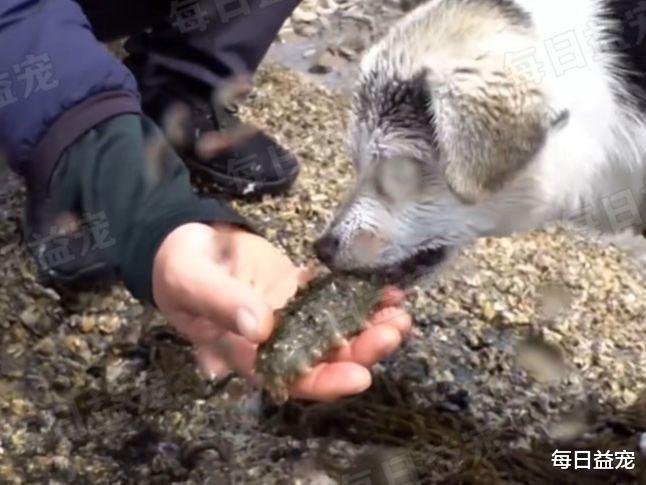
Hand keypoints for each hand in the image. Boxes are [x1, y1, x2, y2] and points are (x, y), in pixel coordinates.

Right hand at [152, 223, 411, 400]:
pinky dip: (359, 295)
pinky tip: (385, 287)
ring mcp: (291, 315)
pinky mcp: (299, 290)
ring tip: (400, 310)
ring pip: (337, 328)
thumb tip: (261, 326)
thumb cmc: (179, 268)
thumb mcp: (191, 282)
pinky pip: (334, 297)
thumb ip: (221, 303)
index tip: (362, 375)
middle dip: (363, 348)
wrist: (186, 242)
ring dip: (371, 323)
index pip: (292, 378)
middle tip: (394, 328)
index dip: (327, 381)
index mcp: (247, 351)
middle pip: (326, 356)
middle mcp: (277, 340)